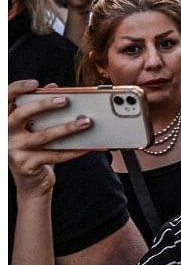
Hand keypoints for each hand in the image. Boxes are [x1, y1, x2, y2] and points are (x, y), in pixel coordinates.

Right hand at [9, 80, 91, 199]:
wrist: (30, 181)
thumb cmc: (34, 148)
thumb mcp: (33, 127)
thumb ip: (39, 107)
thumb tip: (53, 87)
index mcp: (5, 121)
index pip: (5, 100)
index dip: (17, 89)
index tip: (35, 83)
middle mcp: (5, 134)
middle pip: (21, 115)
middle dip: (44, 105)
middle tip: (65, 100)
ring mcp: (14, 150)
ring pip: (42, 136)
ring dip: (67, 128)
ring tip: (86, 121)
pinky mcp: (27, 164)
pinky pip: (54, 155)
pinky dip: (73, 150)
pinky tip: (88, 145)